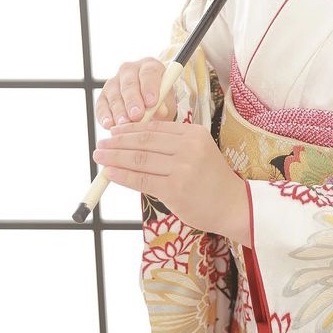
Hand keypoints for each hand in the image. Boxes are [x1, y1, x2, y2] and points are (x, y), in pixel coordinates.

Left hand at [94, 120, 250, 244]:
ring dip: (115, 157)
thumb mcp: (198, 152)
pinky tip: (109, 174)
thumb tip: (136, 142)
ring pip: (139, 159)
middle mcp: (189, 146)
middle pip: (144, 141)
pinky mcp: (175, 188)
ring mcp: (182, 167)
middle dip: (118, 141)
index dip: (131, 129)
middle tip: (101, 143)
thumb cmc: (212, 180)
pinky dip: (122, 176)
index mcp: (194, 133)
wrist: (232, 205)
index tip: (114, 131)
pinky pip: (141, 179)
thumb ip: (173, 145)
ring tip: (100, 156)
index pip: (155, 127)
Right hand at [96, 58, 176, 127]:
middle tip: (137, 115)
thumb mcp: (167, 102)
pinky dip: (104, 115)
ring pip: (114, 94)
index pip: (149, 72)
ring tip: (124, 123)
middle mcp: (130, 70)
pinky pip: (101, 105)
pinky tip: (109, 124)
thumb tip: (161, 112)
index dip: (149, 87)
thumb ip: (165, 105)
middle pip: (129, 83)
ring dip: (119, 110)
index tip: (152, 102)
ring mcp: (114, 81)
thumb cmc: (160, 100)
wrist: (148, 104)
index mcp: (150, 66)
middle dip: (133, 100)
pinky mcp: (103, 96)